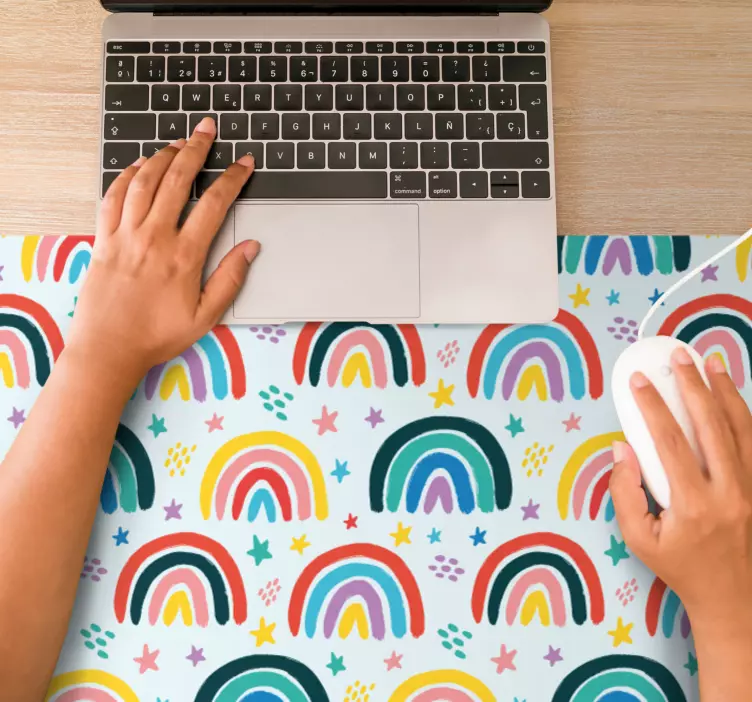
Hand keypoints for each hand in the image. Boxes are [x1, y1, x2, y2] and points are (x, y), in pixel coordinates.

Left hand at [67, 117, 258, 386]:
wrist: (108, 348)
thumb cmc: (158, 335)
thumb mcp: (205, 316)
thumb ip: (230, 279)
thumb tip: (250, 247)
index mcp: (183, 256)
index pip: (213, 204)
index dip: (232, 179)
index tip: (244, 164)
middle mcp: (153, 238)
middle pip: (176, 181)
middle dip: (196, 150)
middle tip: (207, 129)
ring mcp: (125, 235)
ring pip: (144, 182)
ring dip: (162, 156)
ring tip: (178, 143)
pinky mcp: (103, 239)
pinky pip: (112, 197)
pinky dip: (126, 176)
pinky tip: (138, 166)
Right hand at [610, 348, 751, 632]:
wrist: (733, 597)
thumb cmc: (680, 567)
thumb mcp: (638, 538)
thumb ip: (625, 491)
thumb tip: (621, 448)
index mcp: (694, 504)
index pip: (670, 441)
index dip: (652, 406)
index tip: (638, 381)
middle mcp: (730, 492)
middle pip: (712, 425)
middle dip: (693, 385)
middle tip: (679, 356)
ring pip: (742, 430)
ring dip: (726, 392)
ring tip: (712, 363)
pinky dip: (746, 416)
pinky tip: (735, 397)